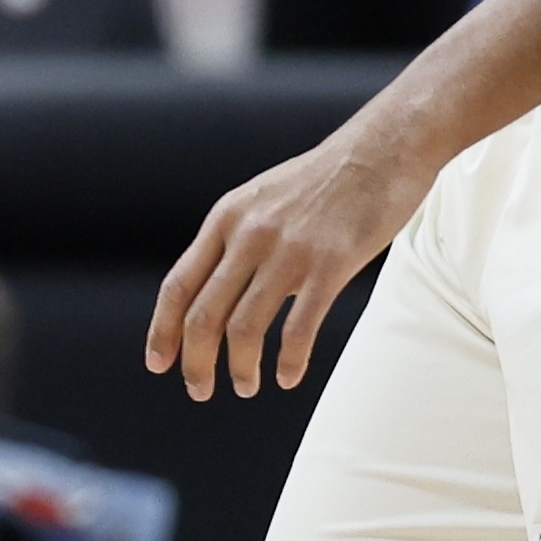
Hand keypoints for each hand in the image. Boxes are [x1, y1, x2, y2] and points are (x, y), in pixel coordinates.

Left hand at [145, 128, 433, 399]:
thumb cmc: (324, 180)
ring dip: (240, 368)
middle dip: (195, 362)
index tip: (158, 364)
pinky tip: (287, 376)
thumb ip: (238, 239)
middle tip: (199, 391)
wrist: (382, 149)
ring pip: (245, 327)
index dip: (162, 330)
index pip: (179, 284)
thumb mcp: (263, 198)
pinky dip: (289, 360)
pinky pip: (299, 327)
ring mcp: (289, 249)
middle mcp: (249, 234)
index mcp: (227, 217)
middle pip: (203, 315)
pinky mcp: (330, 264)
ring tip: (245, 387)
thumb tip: (219, 291)